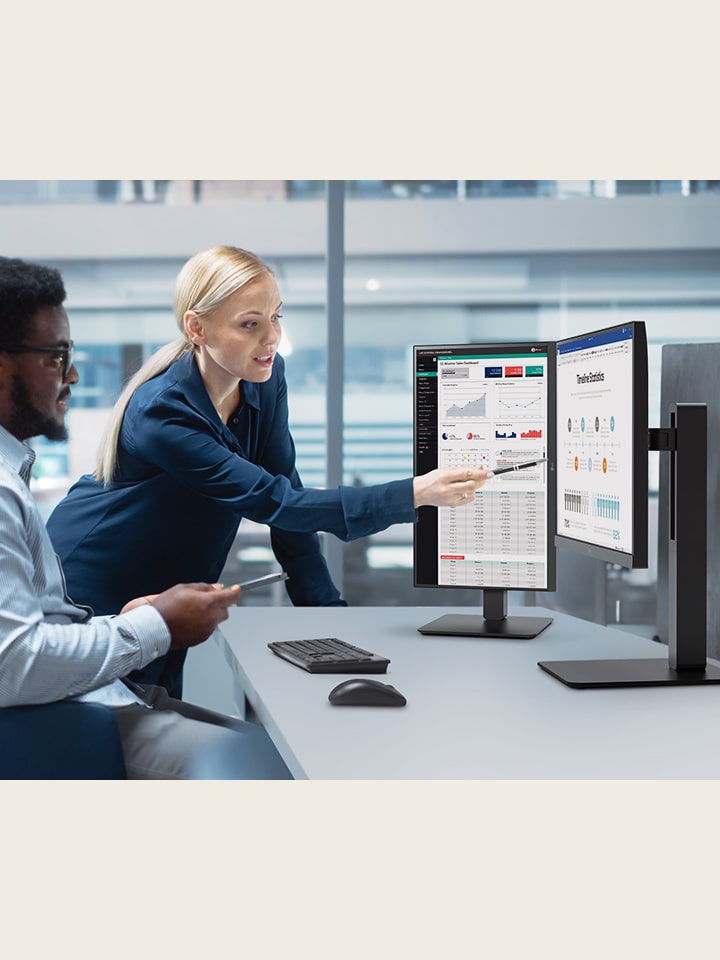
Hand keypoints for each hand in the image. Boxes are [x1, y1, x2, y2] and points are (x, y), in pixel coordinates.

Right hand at [125, 582, 240, 650]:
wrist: (154, 628)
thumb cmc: (166, 607)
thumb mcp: (184, 588)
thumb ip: (205, 587)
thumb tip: (218, 587)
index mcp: (209, 603)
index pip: (232, 597)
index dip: (235, 591)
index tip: (235, 589)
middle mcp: (211, 618)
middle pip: (226, 610)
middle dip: (220, 604)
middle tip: (207, 599)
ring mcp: (207, 630)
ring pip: (216, 620)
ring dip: (210, 614)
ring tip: (192, 610)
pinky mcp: (201, 639)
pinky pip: (208, 629)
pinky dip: (203, 623)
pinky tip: (190, 620)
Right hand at [412, 467, 488, 508]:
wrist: (421, 492)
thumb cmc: (433, 479)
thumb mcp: (445, 470)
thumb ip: (462, 470)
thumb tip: (479, 470)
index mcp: (445, 476)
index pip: (466, 474)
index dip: (480, 474)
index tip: (489, 473)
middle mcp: (447, 488)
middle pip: (471, 485)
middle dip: (480, 480)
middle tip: (484, 475)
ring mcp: (450, 498)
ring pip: (472, 492)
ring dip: (475, 486)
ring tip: (469, 481)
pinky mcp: (453, 504)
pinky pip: (469, 499)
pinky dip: (471, 493)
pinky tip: (464, 489)